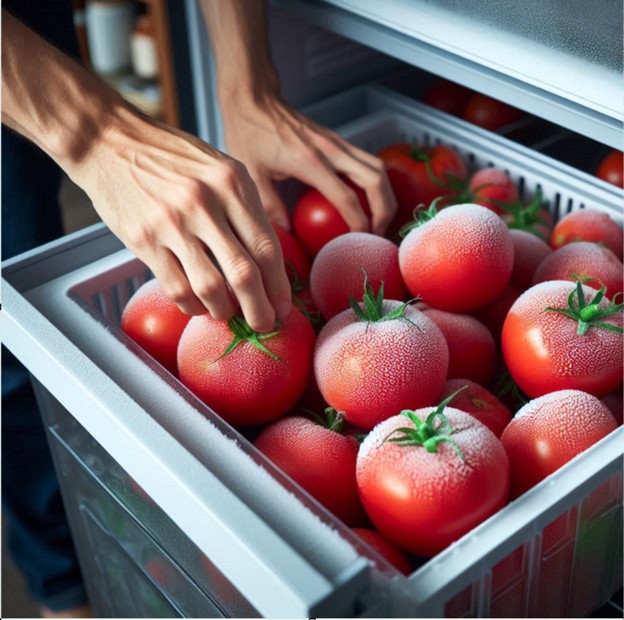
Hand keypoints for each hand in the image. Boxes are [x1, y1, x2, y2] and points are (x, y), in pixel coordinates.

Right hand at [67, 109, 291, 332]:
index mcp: (232, 183)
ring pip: (211, 287)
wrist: (110, 140)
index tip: (282, 305)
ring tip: (227, 314)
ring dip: (224, 311)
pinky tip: (197, 305)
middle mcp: (206, 203)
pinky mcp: (143, 239)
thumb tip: (266, 260)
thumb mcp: (219, 168)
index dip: (278, 285)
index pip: (267, 247)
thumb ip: (244, 208)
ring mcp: (172, 223)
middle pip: (244, 273)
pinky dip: (191, 305)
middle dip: (259, 309)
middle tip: (264, 324)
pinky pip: (176, 287)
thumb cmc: (171, 156)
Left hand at [220, 94, 397, 233]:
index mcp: (310, 161)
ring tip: (378, 221)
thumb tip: (287, 236)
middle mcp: (332, 150)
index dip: (358, 223)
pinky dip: (376, 185)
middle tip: (376, 235)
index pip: (346, 197)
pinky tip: (367, 201)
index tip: (359, 242)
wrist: (254, 99)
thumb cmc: (250, 134)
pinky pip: (369, 163)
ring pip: (379, 169)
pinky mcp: (338, 141)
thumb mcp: (253, 175)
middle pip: (376, 181)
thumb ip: (270, 208)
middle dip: (384, 211)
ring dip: (385, 197)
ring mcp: (338, 143)